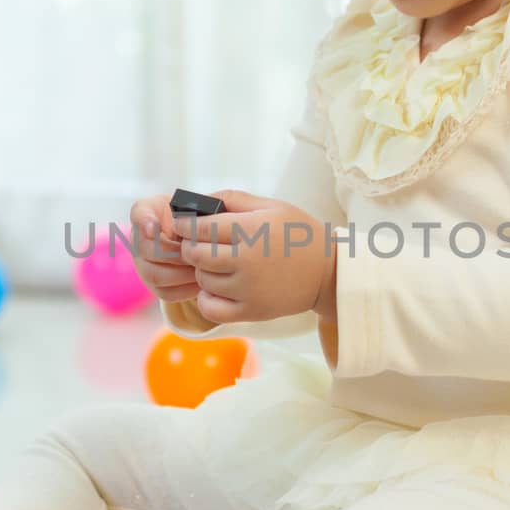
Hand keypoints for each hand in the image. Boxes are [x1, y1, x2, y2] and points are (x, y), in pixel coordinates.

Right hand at [128, 193, 201, 303]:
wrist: (197, 237)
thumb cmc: (197, 217)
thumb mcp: (198, 206)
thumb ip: (194, 210)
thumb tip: (193, 228)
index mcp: (147, 211)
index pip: (139, 213)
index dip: (145, 221)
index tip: (154, 228)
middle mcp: (138, 238)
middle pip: (149, 250)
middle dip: (176, 254)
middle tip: (199, 254)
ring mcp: (142, 263)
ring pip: (155, 275)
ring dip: (183, 273)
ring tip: (204, 269)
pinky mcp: (154, 285)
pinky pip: (166, 292)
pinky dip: (186, 289)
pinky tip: (202, 282)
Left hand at [170, 189, 337, 325]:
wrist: (328, 271)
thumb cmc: (299, 233)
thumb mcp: (271, 205)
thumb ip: (233, 198)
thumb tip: (197, 202)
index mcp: (251, 229)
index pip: (199, 228)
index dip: (184, 224)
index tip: (182, 224)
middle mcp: (247, 260)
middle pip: (195, 254)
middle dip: (190, 246)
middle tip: (197, 244)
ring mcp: (248, 289)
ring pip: (202, 280)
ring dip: (202, 271)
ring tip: (216, 264)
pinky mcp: (252, 311)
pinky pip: (210, 308)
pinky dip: (206, 299)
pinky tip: (217, 289)